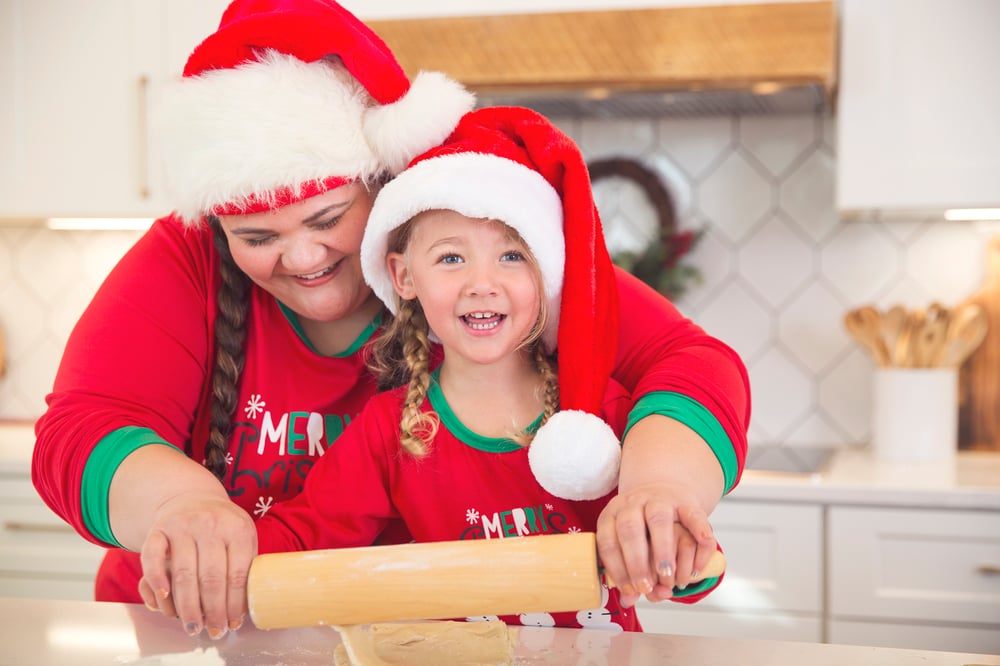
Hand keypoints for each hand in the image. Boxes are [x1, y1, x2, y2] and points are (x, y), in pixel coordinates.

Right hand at [137, 493, 256, 638]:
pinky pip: (153, 557)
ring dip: (187, 606)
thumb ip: (245, 565)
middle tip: (212, 631)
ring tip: (192, 626)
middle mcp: (211, 525)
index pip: (238, 574)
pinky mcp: (159, 529)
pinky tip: (163, 599)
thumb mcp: (242, 537)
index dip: (235, 604)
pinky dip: (156, 579)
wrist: (192, 497)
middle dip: (213, 610)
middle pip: (212, 577)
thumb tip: (241, 609)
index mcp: (238, 529)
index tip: (232, 624)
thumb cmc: (222, 527)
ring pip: (184, 573)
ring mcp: (183, 525)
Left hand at [595, 482, 716, 607]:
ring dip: (663, 550)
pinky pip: (693, 516)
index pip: (608, 540)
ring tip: (667, 576)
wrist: (665, 490)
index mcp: (613, 514)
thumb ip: (630, 573)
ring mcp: (660, 500)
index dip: (617, 568)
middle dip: (637, 561)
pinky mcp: (685, 503)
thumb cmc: (644, 528)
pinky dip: (699, 536)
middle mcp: (634, 504)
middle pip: (630, 529)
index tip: (630, 590)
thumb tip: (628, 602)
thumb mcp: (630, 545)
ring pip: (659, 520)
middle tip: (646, 586)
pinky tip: (698, 561)